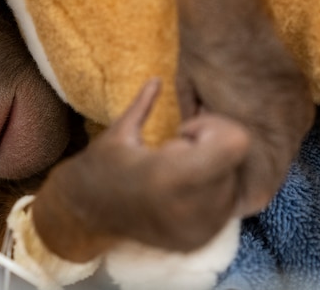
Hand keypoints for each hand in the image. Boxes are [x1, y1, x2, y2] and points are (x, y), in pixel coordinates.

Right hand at [32, 79, 248, 261]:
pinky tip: (182, 192)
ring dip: (212, 173)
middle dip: (211, 150)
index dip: (213, 128)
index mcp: (169, 175)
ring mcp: (196, 230)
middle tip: (176, 154)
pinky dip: (211, 194)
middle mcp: (189, 207)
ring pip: (234, 184)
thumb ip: (144, 104)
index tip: (185, 131)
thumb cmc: (100, 166)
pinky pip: (226, 207)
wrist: (83, 215)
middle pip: (235, 161)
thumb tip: (157, 79)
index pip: (235, 143)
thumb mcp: (119, 132)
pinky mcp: (199, 241)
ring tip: (178, 176)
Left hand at [176, 10, 314, 215]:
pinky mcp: (304, 93)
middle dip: (249, 176)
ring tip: (235, 133)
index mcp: (254, 138)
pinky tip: (253, 114)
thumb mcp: (192, 107)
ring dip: (265, 154)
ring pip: (287, 154)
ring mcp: (299, 110)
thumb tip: (208, 158)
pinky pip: (294, 128)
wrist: (227, 11)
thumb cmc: (200, 57)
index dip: (235, 195)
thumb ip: (204, 141)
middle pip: (275, 178)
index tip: (217, 183)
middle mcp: (286, 129)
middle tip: (222, 158)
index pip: (257, 194)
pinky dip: (276, 131)